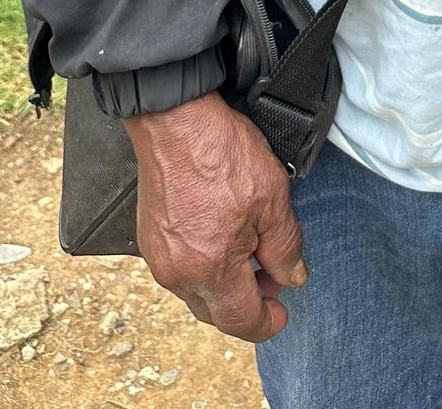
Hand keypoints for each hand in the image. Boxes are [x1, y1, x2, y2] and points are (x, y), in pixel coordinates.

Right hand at [124, 92, 306, 340]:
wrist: (175, 120)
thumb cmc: (220, 152)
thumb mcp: (273, 197)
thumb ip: (286, 247)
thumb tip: (292, 278)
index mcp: (210, 269)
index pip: (241, 321)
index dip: (267, 323)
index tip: (282, 314)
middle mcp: (178, 272)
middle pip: (216, 313)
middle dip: (247, 304)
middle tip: (272, 278)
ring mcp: (159, 257)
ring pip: (197, 292)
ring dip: (225, 285)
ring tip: (251, 253)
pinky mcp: (149, 238)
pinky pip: (181, 269)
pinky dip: (205, 266)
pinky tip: (222, 240)